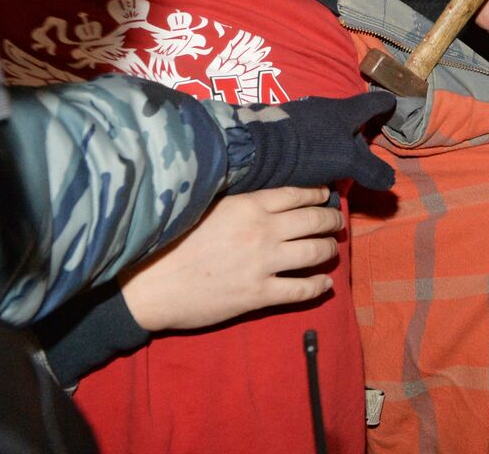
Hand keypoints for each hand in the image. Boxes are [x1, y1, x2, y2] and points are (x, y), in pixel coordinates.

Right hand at [121, 186, 342, 330]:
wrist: (151, 285)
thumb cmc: (172, 243)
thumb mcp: (208, 208)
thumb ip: (241, 204)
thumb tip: (268, 201)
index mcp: (248, 206)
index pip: (296, 194)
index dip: (317, 195)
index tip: (326, 196)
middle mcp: (262, 231)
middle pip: (313, 220)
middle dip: (331, 219)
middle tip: (337, 222)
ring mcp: (263, 263)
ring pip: (314, 252)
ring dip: (328, 249)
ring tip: (331, 248)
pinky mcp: (259, 294)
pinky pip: (301, 289)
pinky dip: (318, 286)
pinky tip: (325, 284)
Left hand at [233, 91, 396, 192]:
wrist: (256, 148)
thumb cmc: (309, 149)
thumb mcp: (347, 162)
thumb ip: (371, 170)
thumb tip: (390, 180)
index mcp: (345, 110)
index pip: (374, 102)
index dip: (387, 105)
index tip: (394, 107)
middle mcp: (324, 106)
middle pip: (350, 117)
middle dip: (358, 132)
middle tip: (364, 152)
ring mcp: (301, 115)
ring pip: (327, 128)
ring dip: (334, 143)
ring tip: (336, 165)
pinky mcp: (282, 127)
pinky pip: (307, 137)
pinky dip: (314, 149)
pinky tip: (310, 167)